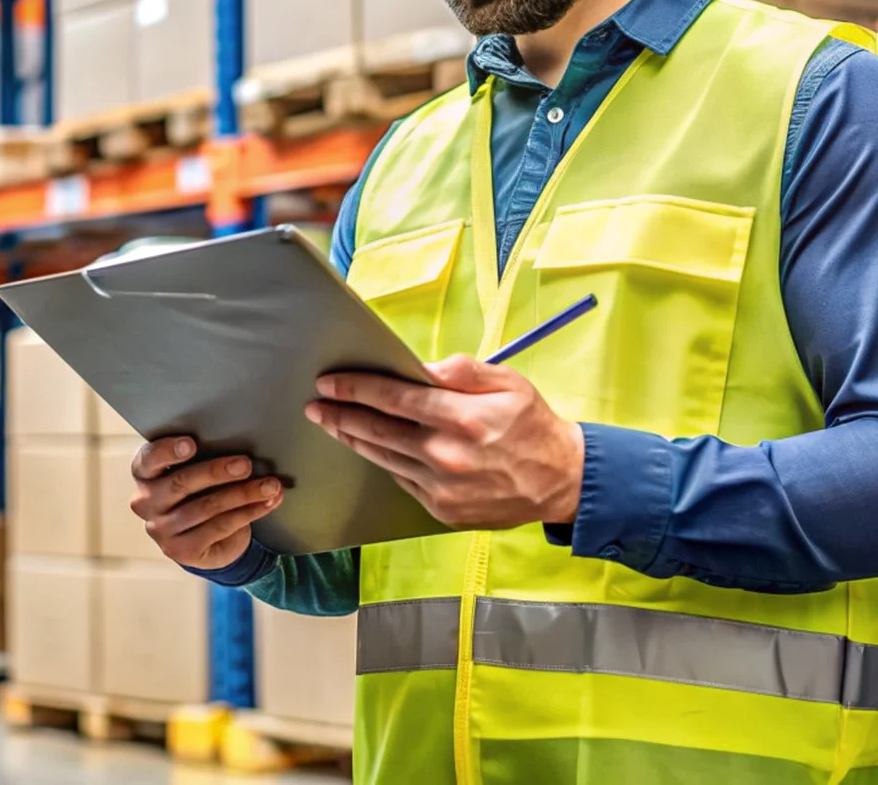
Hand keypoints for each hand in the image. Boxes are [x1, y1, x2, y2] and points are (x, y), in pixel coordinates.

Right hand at [128, 437, 283, 570]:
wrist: (206, 538)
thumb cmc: (201, 491)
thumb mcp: (196, 470)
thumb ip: (204, 456)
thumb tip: (240, 443)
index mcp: (145, 474)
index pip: (148, 460)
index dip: (168, 451)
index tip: (191, 444)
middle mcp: (145, 502)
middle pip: (181, 483)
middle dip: (217, 472)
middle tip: (245, 464)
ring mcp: (161, 530)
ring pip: (205, 507)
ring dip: (243, 494)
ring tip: (270, 485)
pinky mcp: (181, 551)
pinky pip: (219, 527)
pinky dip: (248, 513)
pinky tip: (267, 503)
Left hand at [306, 355, 585, 529]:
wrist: (561, 482)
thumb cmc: (534, 426)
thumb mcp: (508, 383)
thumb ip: (463, 371)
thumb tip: (422, 367)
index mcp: (463, 419)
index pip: (394, 399)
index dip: (356, 388)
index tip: (329, 382)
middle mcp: (446, 456)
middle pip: (377, 431)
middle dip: (340, 416)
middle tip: (315, 406)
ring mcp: (442, 488)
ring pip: (383, 458)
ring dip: (353, 439)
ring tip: (332, 424)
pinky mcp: (442, 510)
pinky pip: (402, 480)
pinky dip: (384, 462)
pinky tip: (371, 448)